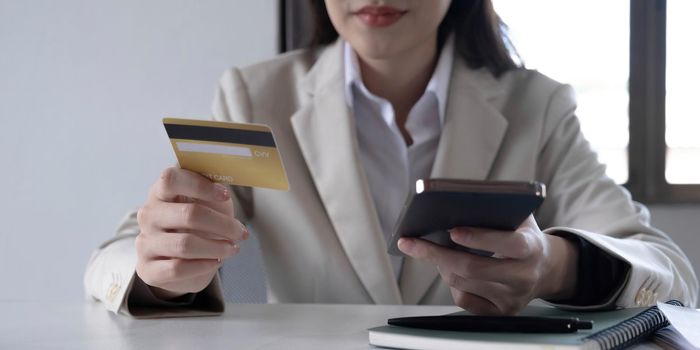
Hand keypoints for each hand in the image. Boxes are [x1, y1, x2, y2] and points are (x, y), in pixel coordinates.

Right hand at [135, 167, 247, 298]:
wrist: (185, 262)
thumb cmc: (200, 225)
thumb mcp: (210, 203)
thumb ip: (213, 191)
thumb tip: (223, 190)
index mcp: (160, 192)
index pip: (171, 180)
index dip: (200, 186)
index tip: (225, 195)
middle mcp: (149, 215)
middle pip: (188, 214)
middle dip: (222, 225)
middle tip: (240, 233)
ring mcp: (145, 242)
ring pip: (184, 245)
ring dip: (216, 248)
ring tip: (232, 249)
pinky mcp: (148, 269)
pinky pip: (177, 269)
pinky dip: (203, 266)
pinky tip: (215, 262)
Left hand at [398, 216, 577, 314]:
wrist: (545, 269)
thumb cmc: (522, 234)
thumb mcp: (518, 217)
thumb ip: (497, 208)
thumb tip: (453, 202)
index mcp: (531, 248)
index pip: (507, 244)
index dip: (479, 238)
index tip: (452, 230)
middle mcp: (524, 277)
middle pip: (472, 268)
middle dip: (437, 254)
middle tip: (412, 242)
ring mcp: (512, 298)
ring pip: (462, 282)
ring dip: (440, 265)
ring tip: (428, 249)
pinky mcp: (500, 312)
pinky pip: (464, 299)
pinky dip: (451, 282)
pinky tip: (446, 268)